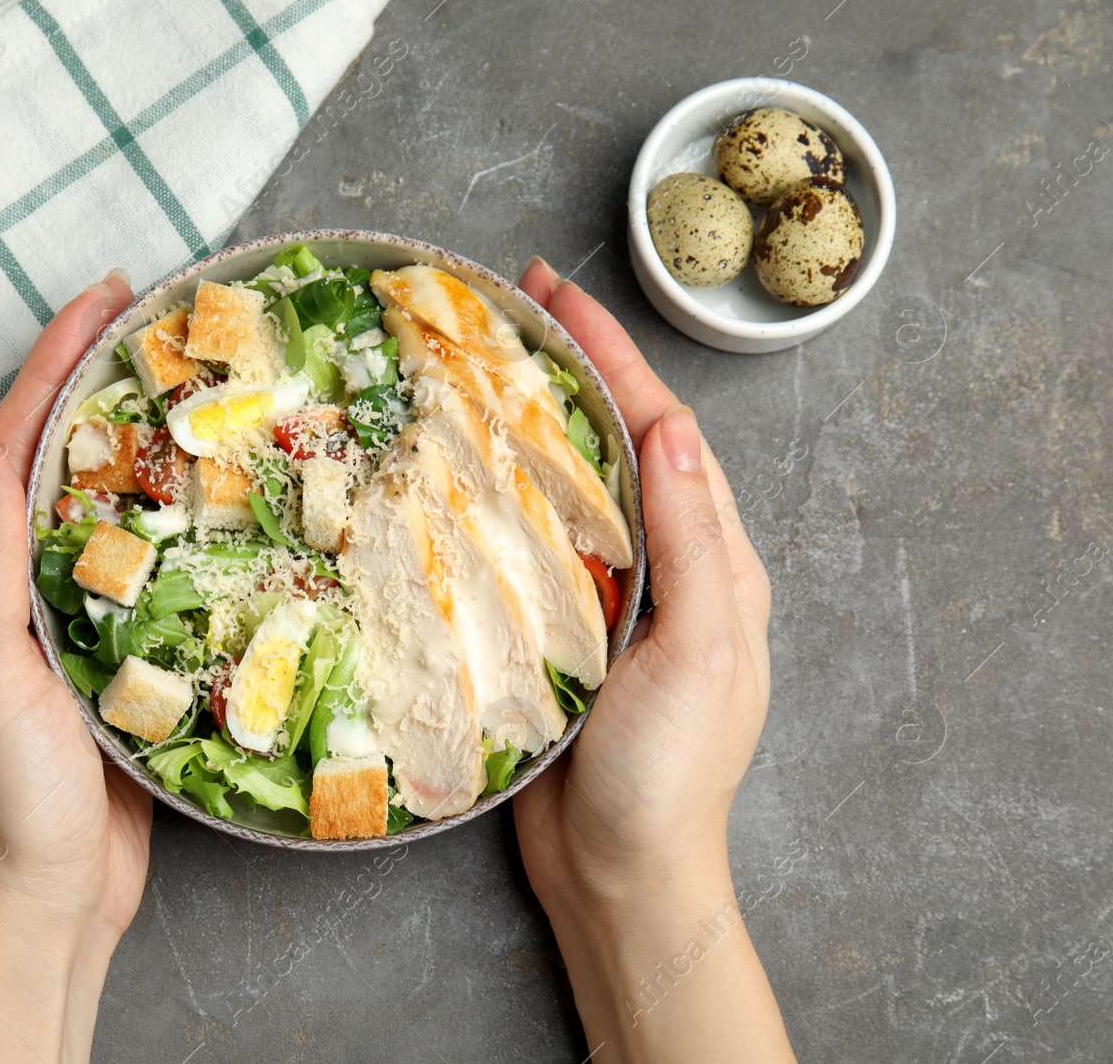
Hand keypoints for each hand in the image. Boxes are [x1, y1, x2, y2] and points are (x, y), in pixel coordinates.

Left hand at [0, 271, 150, 1063]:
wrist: (46, 898)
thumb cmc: (6, 796)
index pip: (10, 443)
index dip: (51, 363)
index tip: (103, 299)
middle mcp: (11, 585)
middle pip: (55, 457)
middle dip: (94, 380)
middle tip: (151, 320)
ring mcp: (63, 619)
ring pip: (102, 505)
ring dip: (137, 439)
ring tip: (188, 384)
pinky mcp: (112, 655)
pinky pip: (142, 566)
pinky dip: (172, 519)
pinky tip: (212, 501)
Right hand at [512, 258, 791, 1060]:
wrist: (621, 874)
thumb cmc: (671, 773)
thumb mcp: (703, 652)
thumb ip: (692, 543)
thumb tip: (673, 431)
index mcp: (713, 562)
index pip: (661, 431)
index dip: (611, 356)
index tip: (556, 294)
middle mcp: (663, 568)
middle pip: (613, 444)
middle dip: (568, 370)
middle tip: (508, 309)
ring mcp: (607, 601)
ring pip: (567, 489)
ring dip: (526, 426)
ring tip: (474, 371)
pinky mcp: (554, 635)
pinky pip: (527, 549)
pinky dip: (496, 501)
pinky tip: (455, 479)